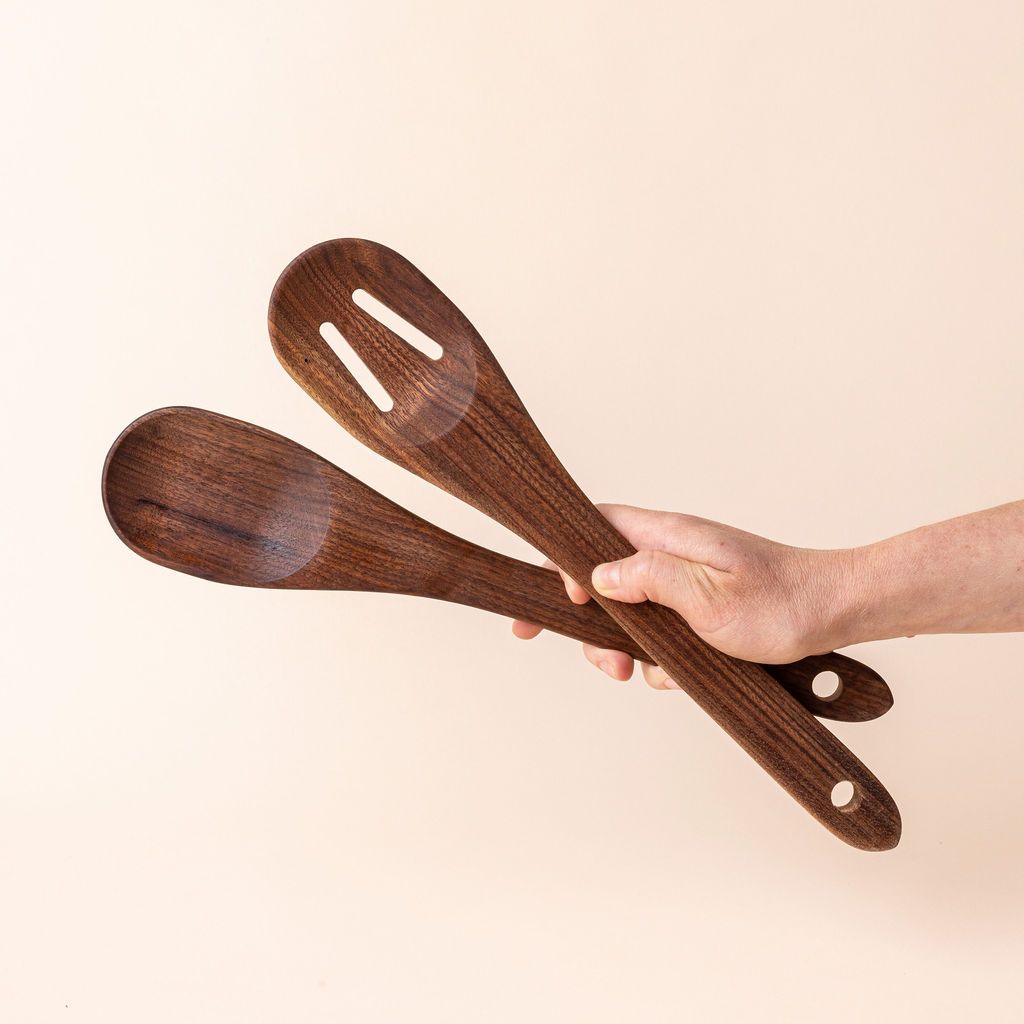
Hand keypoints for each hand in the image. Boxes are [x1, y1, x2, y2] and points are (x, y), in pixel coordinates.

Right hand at [512, 504, 844, 688]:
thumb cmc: (782, 601)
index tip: (544, 601)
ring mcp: (684, 580)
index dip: (558, 560)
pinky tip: (680, 673)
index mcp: (666, 536)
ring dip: (626, 647)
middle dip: (594, 626)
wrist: (837, 614)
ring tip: (642, 674)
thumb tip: (598, 576)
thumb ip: (648, 579)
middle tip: (607, 664)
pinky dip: (661, 657)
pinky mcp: (699, 606)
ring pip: (629, 612)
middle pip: (602, 580)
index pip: (591, 530)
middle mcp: (669, 552)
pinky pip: (660, 630)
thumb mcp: (708, 595)